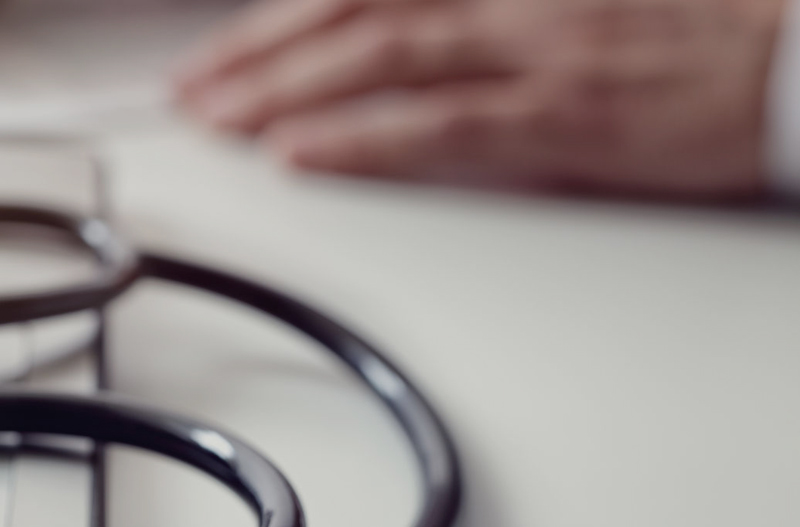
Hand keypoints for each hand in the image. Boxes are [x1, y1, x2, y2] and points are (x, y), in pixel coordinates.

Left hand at [172, 0, 786, 197]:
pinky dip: (359, 138)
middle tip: (191, 91)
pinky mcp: (565, 114)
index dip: (282, 15)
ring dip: (282, 90)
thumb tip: (386, 44)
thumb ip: (473, 23)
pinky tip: (299, 154)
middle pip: (352, 9)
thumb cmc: (693, 32)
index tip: (224, 48)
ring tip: (217, 120)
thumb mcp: (565, 6)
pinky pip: (439, 124)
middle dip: (257, 52)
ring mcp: (535, 49)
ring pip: (378, 57)